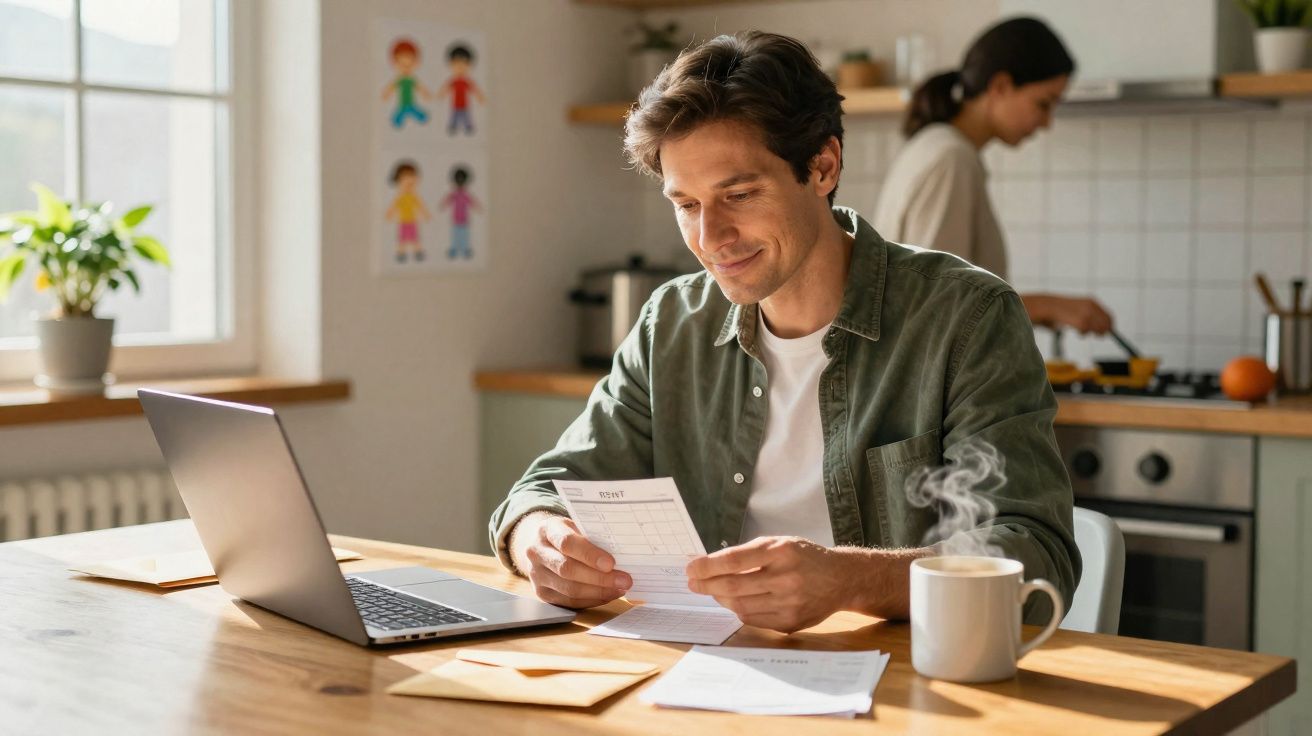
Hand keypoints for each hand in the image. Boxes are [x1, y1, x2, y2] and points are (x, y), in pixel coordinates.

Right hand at [511, 512, 630, 608]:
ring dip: (598, 592)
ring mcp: (536, 575)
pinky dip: (592, 600)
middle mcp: (536, 553)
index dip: (590, 555)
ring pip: (569, 589)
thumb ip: (594, 536)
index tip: (611, 563)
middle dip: (599, 578)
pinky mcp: (542, 594)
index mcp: (547, 530)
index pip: (567, 543)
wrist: (542, 544)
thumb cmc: (568, 533)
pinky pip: (569, 602)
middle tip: (624, 580)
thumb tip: (624, 553)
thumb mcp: (577, 525)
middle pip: (568, 569)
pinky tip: (608, 595)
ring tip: (619, 589)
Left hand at [685, 536, 851, 633]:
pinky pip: (753, 619)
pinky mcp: (791, 622)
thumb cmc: (804, 558)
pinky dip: (739, 610)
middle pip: (733, 585)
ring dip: (720, 598)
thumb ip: (747, 554)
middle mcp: (786, 577)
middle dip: (706, 584)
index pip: (734, 560)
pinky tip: (735, 601)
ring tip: (713, 591)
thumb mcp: (779, 544)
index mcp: (781, 551)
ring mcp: (789, 602)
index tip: (691, 568)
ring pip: (740, 605)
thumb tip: (708, 565)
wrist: (841, 579)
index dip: (707, 566)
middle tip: (693, 583)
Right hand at [1025, 294, 1112, 334]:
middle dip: (1102, 331)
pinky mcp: (1081, 322)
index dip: (1109, 325)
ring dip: (1090, 332)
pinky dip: (1082, 334)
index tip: (1106, 332)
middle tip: (1096, 335)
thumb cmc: (1060, 309)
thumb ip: (1090, 315)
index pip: (1109, 316)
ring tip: (1080, 331)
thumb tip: (1104, 328)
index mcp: (1092, 302)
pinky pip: (1086, 332)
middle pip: (1106, 324)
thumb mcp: (1078, 308)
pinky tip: (1076, 330)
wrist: (1047, 306)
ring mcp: (1086, 314)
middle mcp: (1091, 307)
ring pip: (1097, 329)